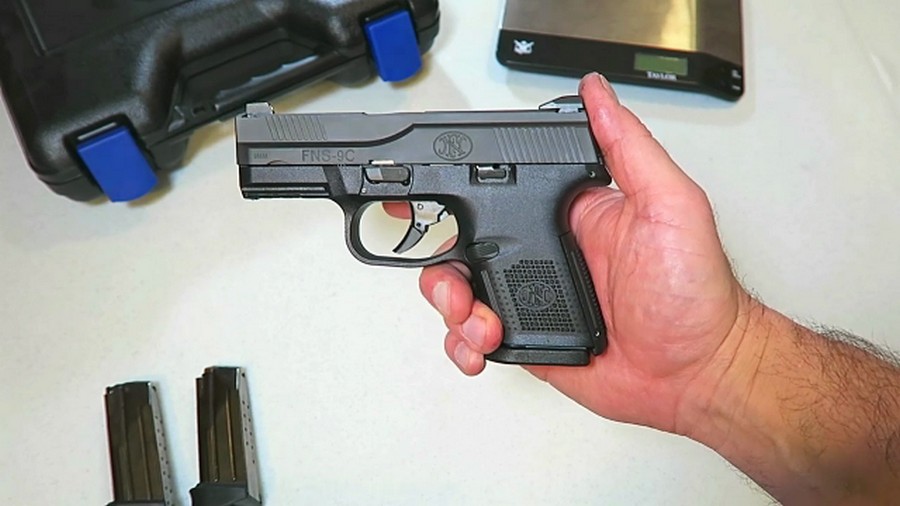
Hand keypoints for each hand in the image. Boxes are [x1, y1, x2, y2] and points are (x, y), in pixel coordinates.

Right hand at [418, 73, 751, 433]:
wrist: (697, 375)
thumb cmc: (694, 294)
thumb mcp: (670, 206)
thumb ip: (629, 148)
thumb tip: (597, 92)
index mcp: (571, 213)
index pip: (500, 192)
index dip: (462, 194)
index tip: (435, 200)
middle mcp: (545, 251)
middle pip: (465, 245)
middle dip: (443, 264)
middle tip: (458, 283)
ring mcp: (533, 297)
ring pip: (460, 291)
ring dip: (452, 306)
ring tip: (480, 322)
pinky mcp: (527, 338)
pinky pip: (474, 336)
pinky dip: (462, 343)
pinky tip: (482, 345)